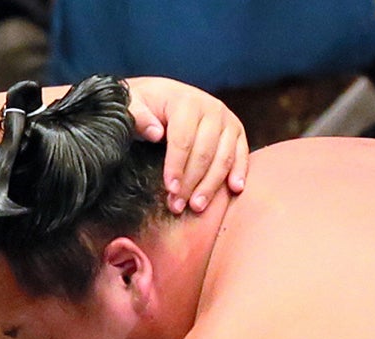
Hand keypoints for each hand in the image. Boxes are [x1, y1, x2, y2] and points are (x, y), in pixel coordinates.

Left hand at [124, 77, 249, 214]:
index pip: (183, 140)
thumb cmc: (146, 104)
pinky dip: (240, 171)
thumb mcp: (132, 104)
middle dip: (190, 183)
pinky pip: (241, 153)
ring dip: (211, 185)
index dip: (176, 167)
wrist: (164, 95)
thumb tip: (155, 132)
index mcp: (186, 101)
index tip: (169, 189)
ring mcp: (226, 120)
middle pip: (204, 153)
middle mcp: (211, 108)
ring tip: (197, 206)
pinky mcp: (236, 131)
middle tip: (177, 206)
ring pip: (224, 158)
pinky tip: (234, 189)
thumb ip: (137, 115)